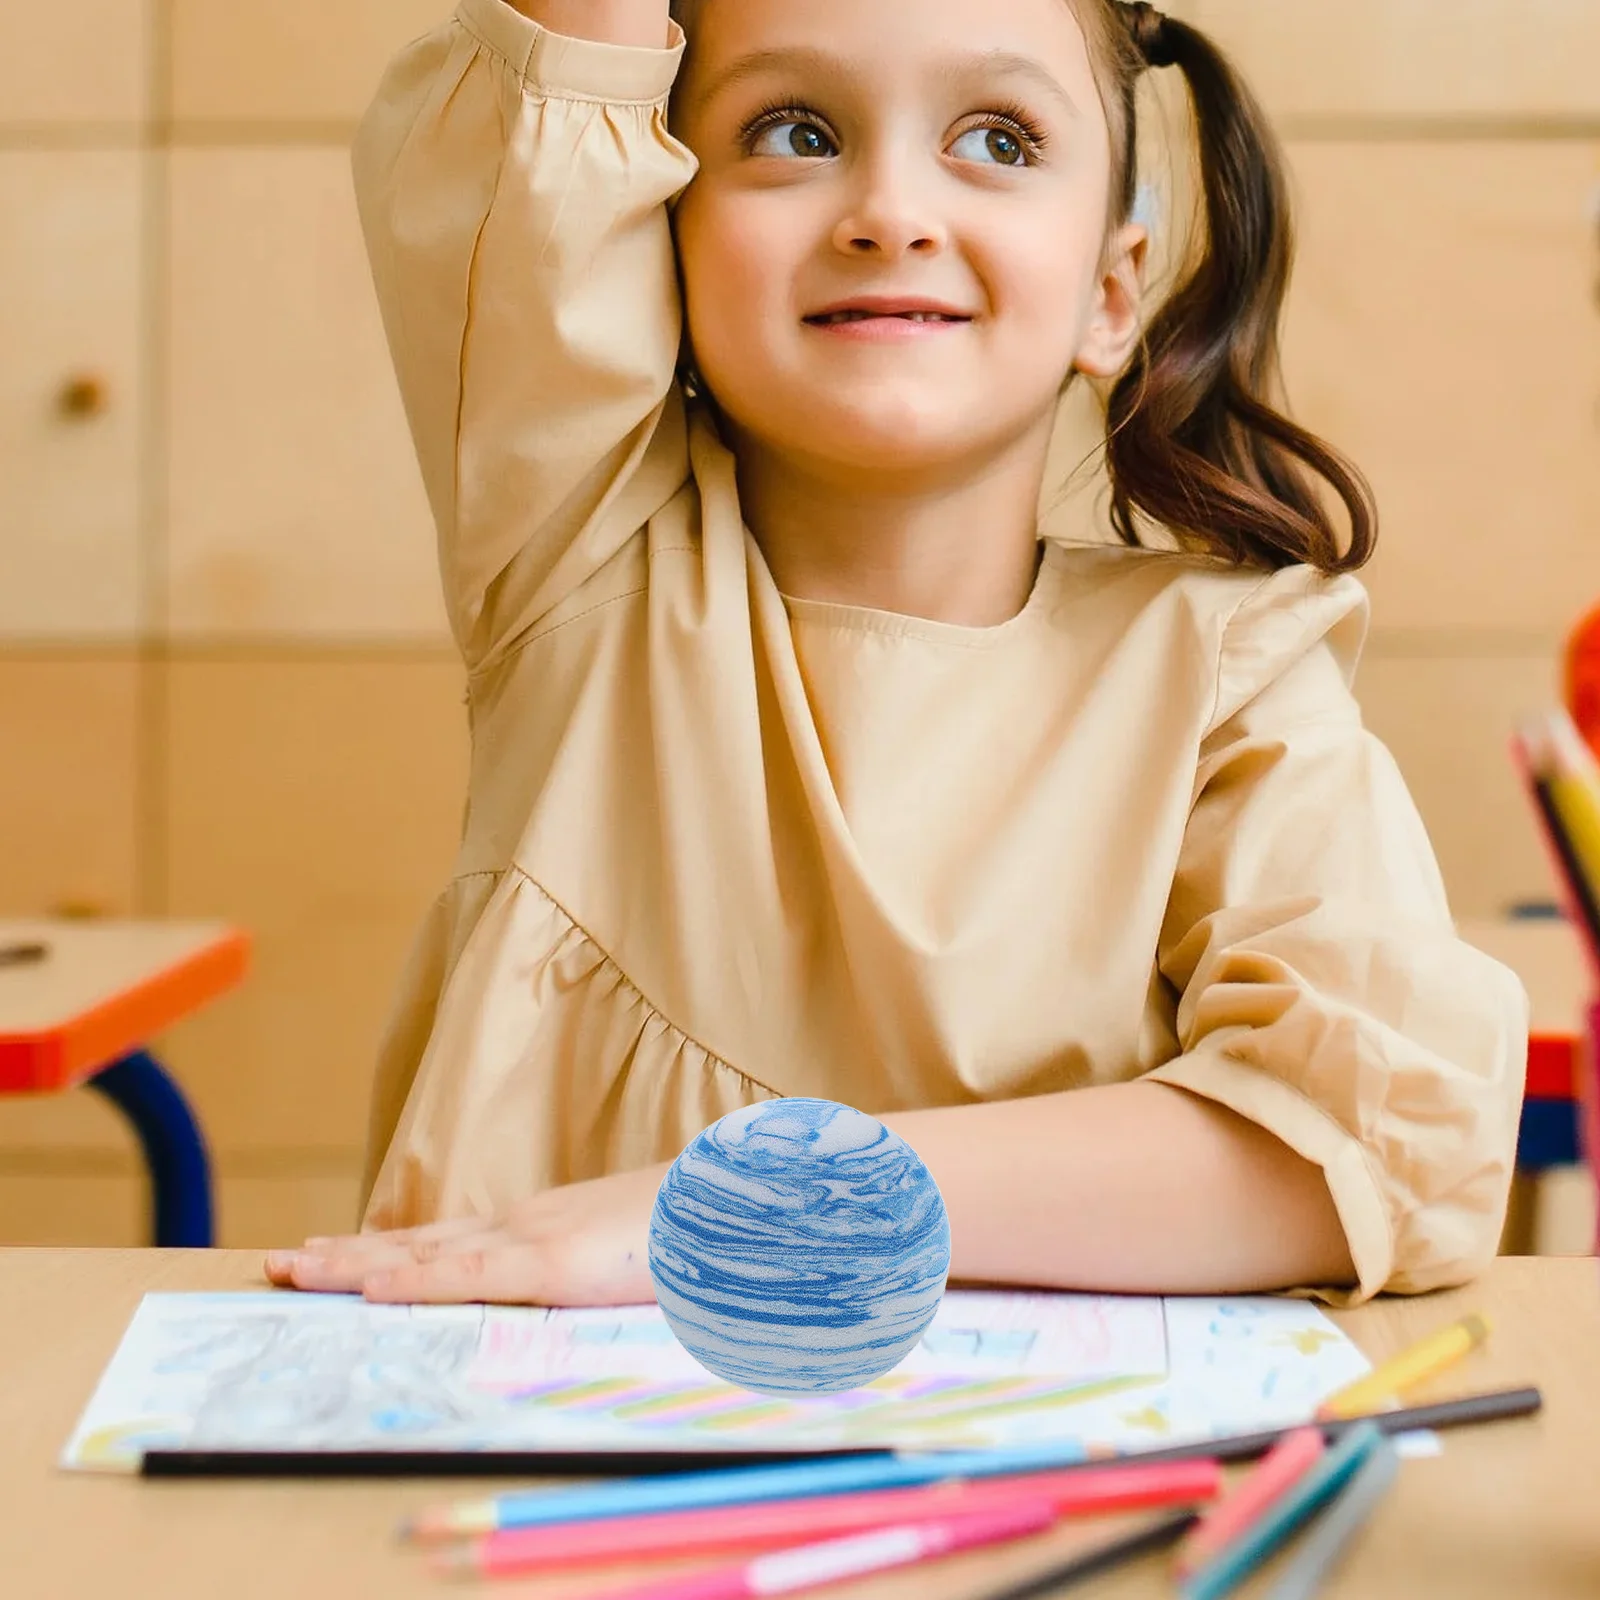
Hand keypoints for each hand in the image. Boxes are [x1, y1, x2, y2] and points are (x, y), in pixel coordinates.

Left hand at [263, 1163, 670, 1305]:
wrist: (748, 1201)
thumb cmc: (706, 1237)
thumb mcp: (640, 1263)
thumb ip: (602, 1276)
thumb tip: (582, 1299)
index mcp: (548, 1228)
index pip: (452, 1239)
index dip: (391, 1248)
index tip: (339, 1253)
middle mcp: (529, 1223)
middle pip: (421, 1241)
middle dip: (348, 1254)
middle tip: (283, 1261)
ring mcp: (537, 1239)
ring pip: (426, 1253)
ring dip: (354, 1262)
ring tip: (293, 1268)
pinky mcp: (553, 1264)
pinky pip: (467, 1276)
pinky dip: (412, 1281)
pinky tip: (366, 1287)